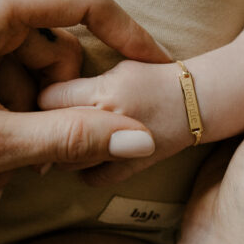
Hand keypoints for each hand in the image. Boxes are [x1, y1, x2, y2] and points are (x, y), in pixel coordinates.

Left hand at [37, 59, 190, 186]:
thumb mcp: (116, 66)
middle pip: (52, 130)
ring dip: (62, 150)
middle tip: (51, 116)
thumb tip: (46, 88)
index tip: (48, 95)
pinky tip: (87, 156)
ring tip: (66, 135)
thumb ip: (81, 78)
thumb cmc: (156, 76)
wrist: (199, 100)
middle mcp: (108, 124)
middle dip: (48, 123)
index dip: (44, 94)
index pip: (48, 98)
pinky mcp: (130, 168)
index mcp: (102, 92)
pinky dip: (86, 170)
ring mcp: (119, 151)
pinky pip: (93, 177)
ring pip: (66, 160)